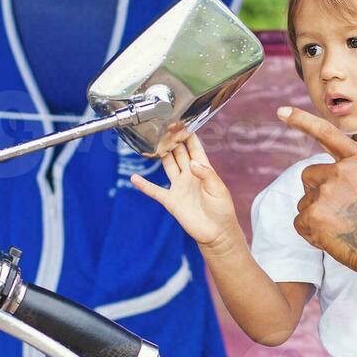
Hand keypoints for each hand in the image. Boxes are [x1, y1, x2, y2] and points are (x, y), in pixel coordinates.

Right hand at [131, 135, 240, 252]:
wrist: (217, 233)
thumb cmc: (222, 210)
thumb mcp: (218, 189)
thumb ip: (206, 174)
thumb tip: (192, 163)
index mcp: (203, 170)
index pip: (195, 148)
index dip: (189, 136)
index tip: (181, 123)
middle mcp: (189, 175)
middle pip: (179, 153)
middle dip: (172, 140)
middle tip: (164, 127)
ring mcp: (179, 187)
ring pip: (168, 165)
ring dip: (161, 154)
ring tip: (152, 142)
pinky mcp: (171, 201)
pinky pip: (155, 191)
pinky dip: (144, 185)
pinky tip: (134, 178)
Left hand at [278, 107, 356, 276]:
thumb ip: (356, 174)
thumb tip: (329, 179)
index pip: (328, 134)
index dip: (302, 121)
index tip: (281, 111)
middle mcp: (342, 170)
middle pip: (309, 176)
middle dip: (316, 194)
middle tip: (340, 214)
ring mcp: (327, 191)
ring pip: (305, 201)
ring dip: (316, 216)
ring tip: (343, 228)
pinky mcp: (314, 214)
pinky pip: (300, 222)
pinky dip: (311, 234)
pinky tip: (333, 239)